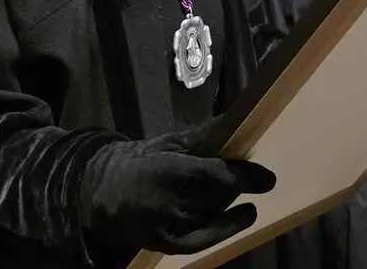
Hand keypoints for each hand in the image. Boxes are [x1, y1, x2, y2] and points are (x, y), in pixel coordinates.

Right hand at [80, 130, 276, 255]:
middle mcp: (171, 203)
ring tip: (237, 192)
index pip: (215, 175)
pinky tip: (244, 214)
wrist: (98, 197)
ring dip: (231, 203)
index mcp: (167, 171)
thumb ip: (202, 137)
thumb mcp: (166, 143)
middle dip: (239, 186)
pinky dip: (227, 226)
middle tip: (254, 178)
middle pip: (219, 196)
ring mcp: (170, 227)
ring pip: (215, 216)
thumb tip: (234, 121)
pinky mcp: (169, 245)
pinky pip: (206, 238)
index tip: (267, 177)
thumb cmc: (134, 163)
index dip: (245, 176)